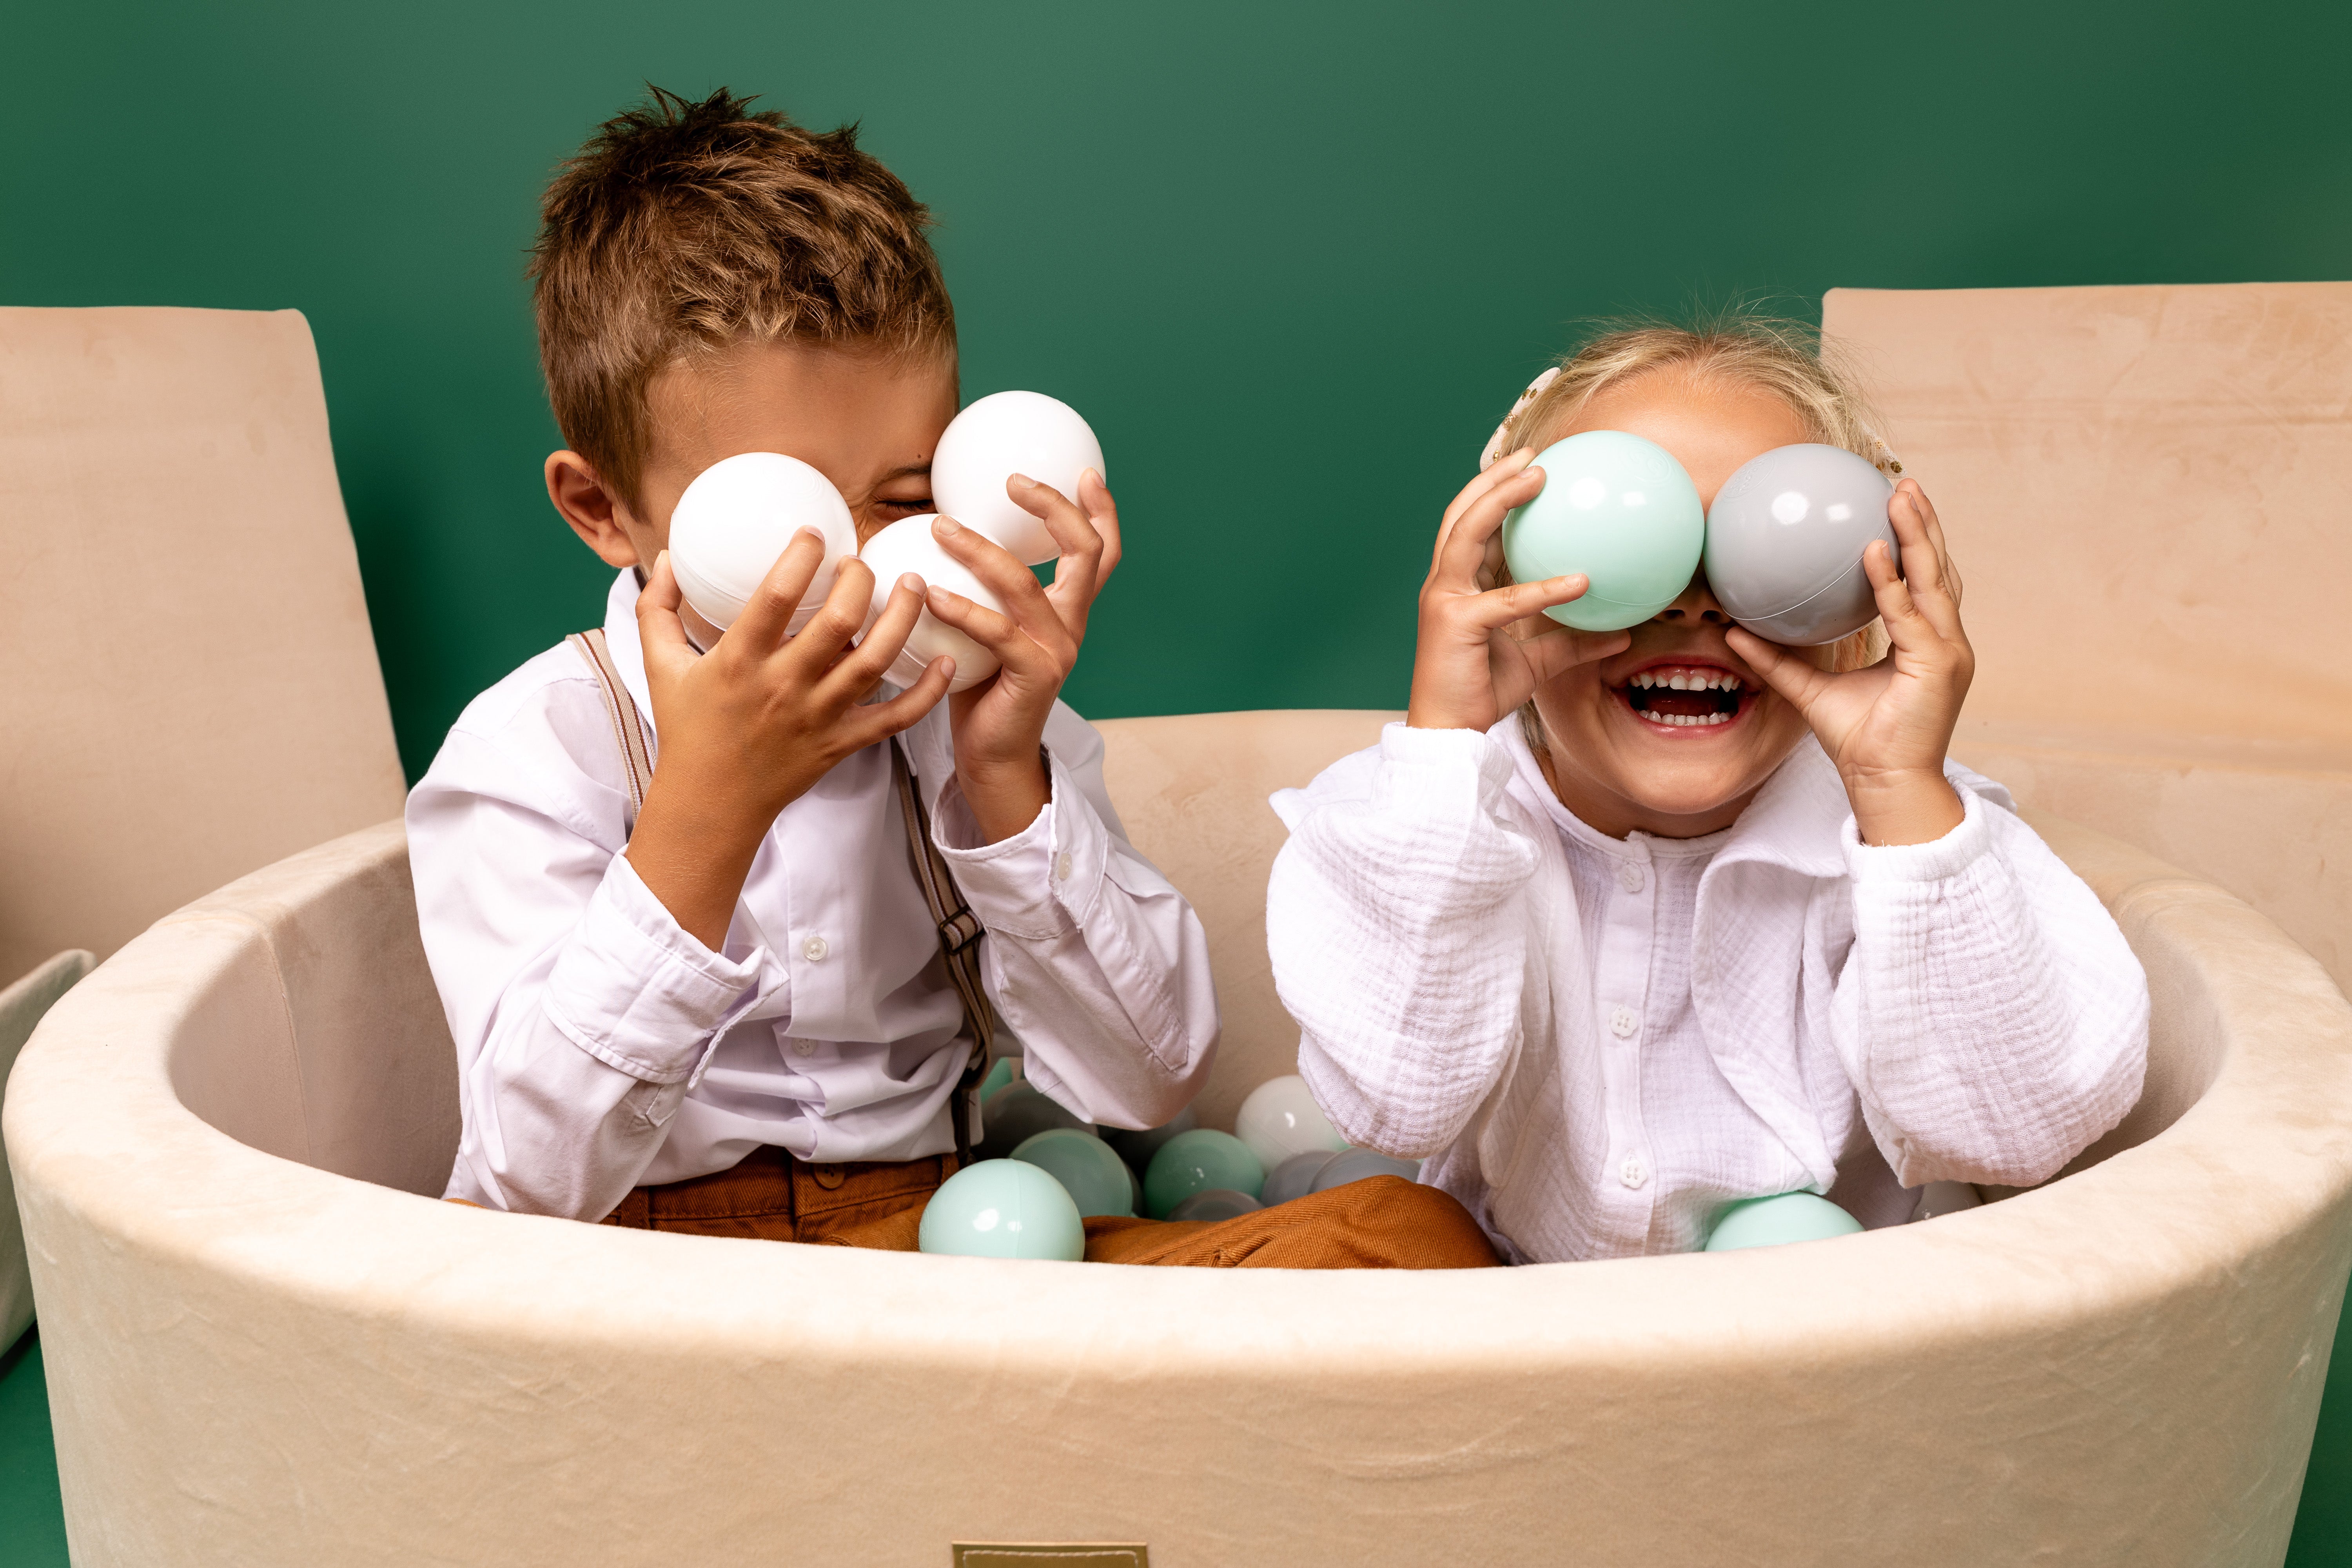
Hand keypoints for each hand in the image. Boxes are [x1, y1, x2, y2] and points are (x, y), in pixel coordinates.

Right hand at [626, 536, 952, 946]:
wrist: (709, 806)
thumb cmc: (687, 730)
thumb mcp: (659, 666)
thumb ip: (656, 608)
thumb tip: (664, 558)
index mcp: (739, 661)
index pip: (775, 597)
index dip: (800, 557)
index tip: (814, 533)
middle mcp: (783, 686)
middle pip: (839, 622)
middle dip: (860, 580)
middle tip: (862, 561)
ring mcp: (818, 717)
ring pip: (876, 661)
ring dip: (902, 618)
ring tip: (915, 585)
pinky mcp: (842, 743)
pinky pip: (896, 717)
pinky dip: (927, 692)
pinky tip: (946, 661)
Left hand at [923, 468, 1120, 841]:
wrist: (993, 756)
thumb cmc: (981, 687)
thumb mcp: (988, 628)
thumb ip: (981, 588)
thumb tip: (937, 533)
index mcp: (1067, 610)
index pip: (1100, 552)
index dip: (1100, 509)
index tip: (1082, 470)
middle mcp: (1072, 624)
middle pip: (1085, 553)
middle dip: (1056, 509)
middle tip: (1015, 482)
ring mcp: (1058, 650)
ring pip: (1027, 584)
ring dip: (981, 550)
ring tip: (941, 527)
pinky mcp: (1035, 675)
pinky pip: (997, 631)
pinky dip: (961, 608)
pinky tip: (929, 593)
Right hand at [1407, 448, 1631, 731]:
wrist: (1448, 732)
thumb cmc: (1481, 693)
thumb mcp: (1535, 663)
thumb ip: (1570, 644)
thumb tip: (1620, 635)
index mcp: (1457, 587)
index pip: (1472, 527)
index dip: (1494, 492)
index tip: (1529, 467)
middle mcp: (1445, 585)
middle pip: (1462, 514)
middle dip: (1493, 477)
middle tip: (1535, 455)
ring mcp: (1445, 600)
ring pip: (1467, 533)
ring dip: (1501, 499)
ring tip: (1538, 477)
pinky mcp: (1456, 623)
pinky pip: (1505, 598)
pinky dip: (1543, 588)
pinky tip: (1580, 581)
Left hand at [1726, 478, 1974, 845]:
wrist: (1884, 783)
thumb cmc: (1858, 741)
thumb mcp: (1810, 689)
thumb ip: (1776, 659)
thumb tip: (1731, 631)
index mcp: (1925, 641)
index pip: (1920, 580)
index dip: (1911, 541)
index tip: (1892, 503)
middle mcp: (1943, 639)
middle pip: (1937, 568)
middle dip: (1923, 523)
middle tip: (1901, 481)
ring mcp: (1947, 651)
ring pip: (1933, 580)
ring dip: (1916, 535)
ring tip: (1898, 497)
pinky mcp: (1939, 665)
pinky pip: (1910, 615)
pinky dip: (1892, 582)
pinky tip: (1873, 552)